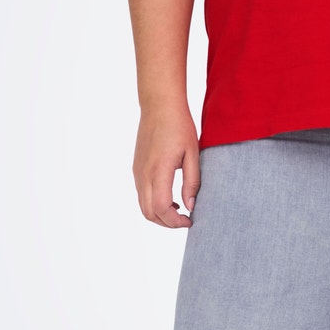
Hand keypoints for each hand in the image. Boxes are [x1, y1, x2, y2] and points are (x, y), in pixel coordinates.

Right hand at [133, 103, 201, 228]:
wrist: (159, 106)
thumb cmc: (179, 126)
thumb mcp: (193, 153)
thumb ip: (192, 182)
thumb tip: (191, 206)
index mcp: (159, 170)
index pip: (161, 208)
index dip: (175, 221)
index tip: (190, 220)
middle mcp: (144, 174)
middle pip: (148, 212)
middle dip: (167, 223)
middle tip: (185, 220)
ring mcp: (137, 172)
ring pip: (143, 206)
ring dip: (159, 214)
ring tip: (179, 210)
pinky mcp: (136, 168)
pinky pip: (141, 194)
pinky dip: (153, 204)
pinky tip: (170, 198)